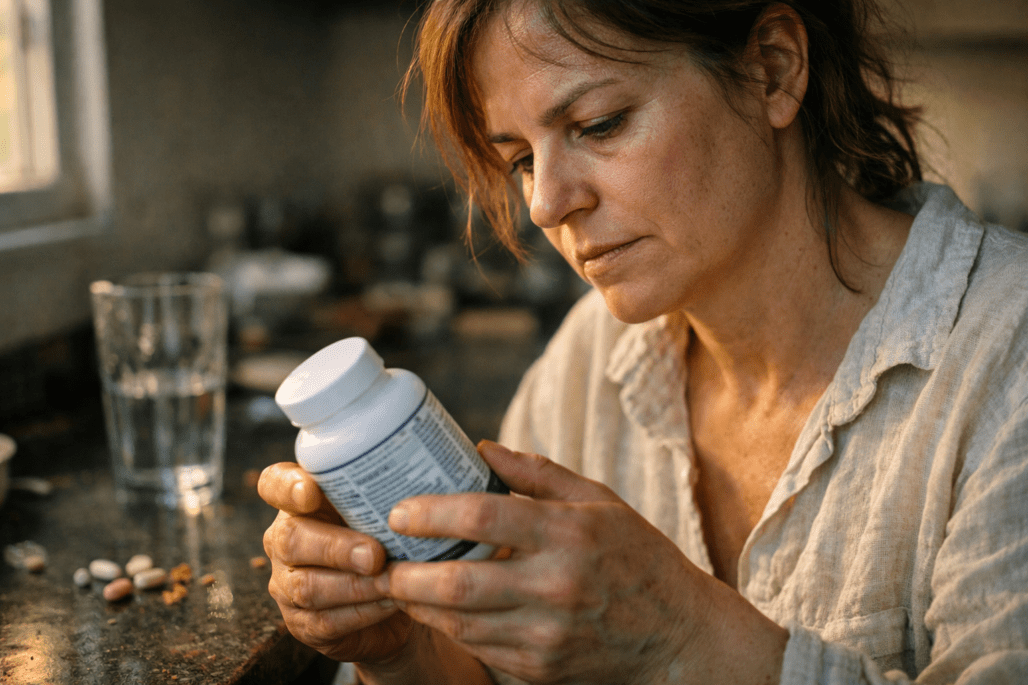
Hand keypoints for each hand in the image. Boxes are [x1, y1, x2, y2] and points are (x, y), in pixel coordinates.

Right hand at [259, 462, 418, 663]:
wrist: (400, 599)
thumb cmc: (395, 538)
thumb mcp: (393, 507)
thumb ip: (398, 485)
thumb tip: (442, 458)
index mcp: (301, 501)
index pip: (274, 484)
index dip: (286, 487)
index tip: (312, 491)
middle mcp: (286, 540)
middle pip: (290, 539)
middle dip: (336, 547)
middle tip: (375, 554)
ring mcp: (288, 584)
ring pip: (307, 586)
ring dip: (355, 585)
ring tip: (392, 581)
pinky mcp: (303, 624)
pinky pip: (325, 621)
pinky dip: (363, 612)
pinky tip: (390, 602)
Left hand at [373, 441, 724, 683]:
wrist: (676, 636)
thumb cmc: (636, 557)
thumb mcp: (599, 501)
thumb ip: (537, 473)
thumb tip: (481, 448)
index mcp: (571, 532)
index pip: (484, 515)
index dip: (431, 512)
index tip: (399, 510)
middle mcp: (557, 585)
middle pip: (458, 582)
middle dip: (407, 571)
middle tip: (382, 556)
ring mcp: (548, 633)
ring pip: (459, 621)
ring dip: (419, 603)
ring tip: (399, 581)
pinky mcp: (541, 667)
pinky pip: (477, 647)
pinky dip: (448, 627)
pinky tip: (435, 609)